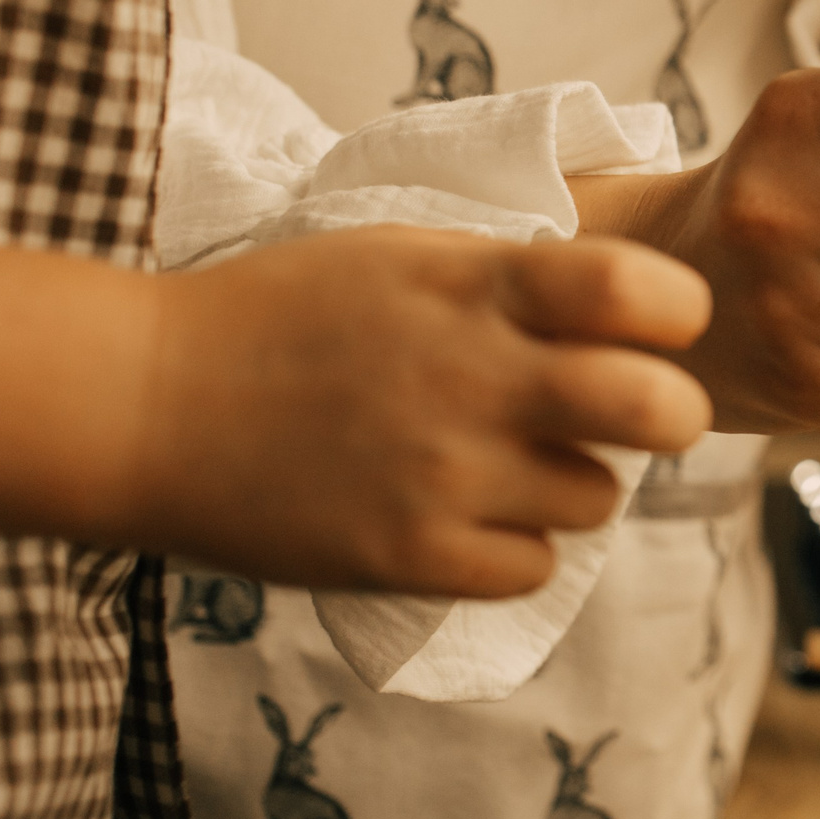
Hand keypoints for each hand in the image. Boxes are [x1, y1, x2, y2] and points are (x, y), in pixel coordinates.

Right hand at [122, 229, 712, 597]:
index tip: (658, 326)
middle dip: (671, 412)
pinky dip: (513, 547)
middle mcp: (473, 379)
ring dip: (573, 481)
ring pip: (601, 496)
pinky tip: (463, 513)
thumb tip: (627, 300)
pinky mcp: (411, 556)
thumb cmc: (281, 315)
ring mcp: (444, 475)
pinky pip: (534, 565)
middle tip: (636, 411)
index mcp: (476, 287)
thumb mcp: (401, 253)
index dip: (677, 312)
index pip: (639, 291)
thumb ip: (514, 274)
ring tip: (505, 460)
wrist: (142, 403)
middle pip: (662, 410)